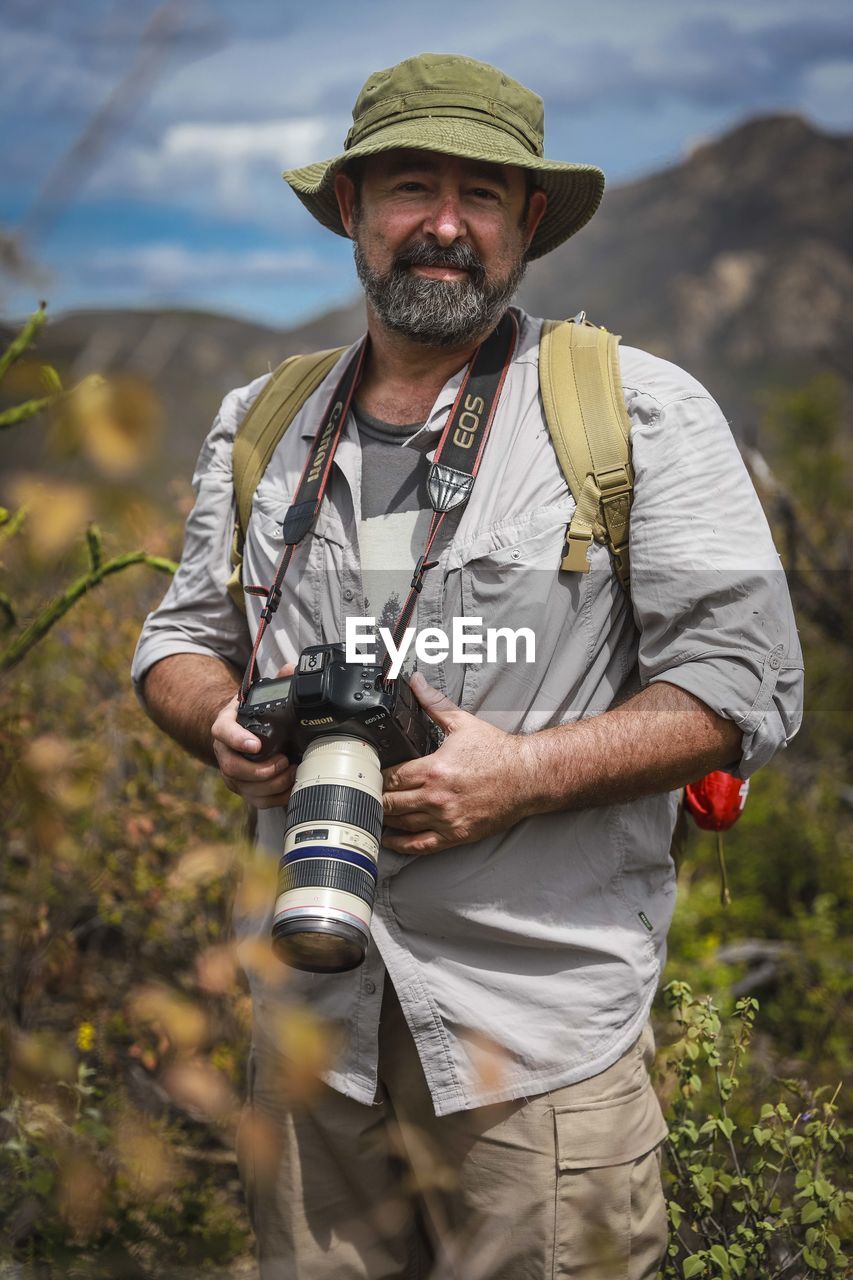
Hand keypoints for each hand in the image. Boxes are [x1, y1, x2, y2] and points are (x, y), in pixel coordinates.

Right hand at [211, 664, 296, 808]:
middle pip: (233, 768)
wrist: (242, 733)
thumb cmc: (253, 716)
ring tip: (292, 773)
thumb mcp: (260, 696)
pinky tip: (291, 788)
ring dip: (271, 786)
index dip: (238, 740)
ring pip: (246, 788)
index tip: (256, 745)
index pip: (223, 732)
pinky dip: (276, 798)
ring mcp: (233, 773)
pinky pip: (256, 801)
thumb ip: (276, 682)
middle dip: (261, 770)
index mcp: (226, 725)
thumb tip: (292, 668)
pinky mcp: (244, 788)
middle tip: (284, 761)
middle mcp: (225, 751)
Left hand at [381, 672, 536, 854]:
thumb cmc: (497, 752)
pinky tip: (390, 840)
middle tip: (367, 794)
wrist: (527, 778)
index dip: (376, 776)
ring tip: (374, 812)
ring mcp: (445, 819)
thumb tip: (415, 682)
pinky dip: (401, 844)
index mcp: (432, 770)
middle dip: (376, 798)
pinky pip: (421, 845)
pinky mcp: (456, 835)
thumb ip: (434, 703)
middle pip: (390, 803)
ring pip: (401, 824)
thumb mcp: (463, 723)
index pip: (390, 778)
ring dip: (384, 818)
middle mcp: (435, 797)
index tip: (370, 774)